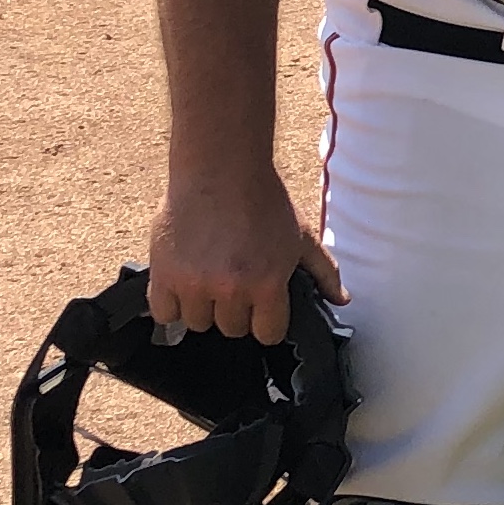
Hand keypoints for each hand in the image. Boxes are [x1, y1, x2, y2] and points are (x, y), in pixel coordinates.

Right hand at [148, 164, 343, 342]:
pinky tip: (183, 287)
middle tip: (236, 286)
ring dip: (204, 308)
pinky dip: (172, 305)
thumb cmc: (264, 201)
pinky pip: (164, 313)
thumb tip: (341, 300)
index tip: (264, 310)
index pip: (268, 334)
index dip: (268, 323)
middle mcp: (230, 289)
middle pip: (232, 329)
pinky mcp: (163, 274)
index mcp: (267, 283)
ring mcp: (193, 284)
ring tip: (209, 281)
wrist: (221, 170)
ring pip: (198, 323)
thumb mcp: (303, 236)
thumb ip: (324, 272)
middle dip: (237, 312)